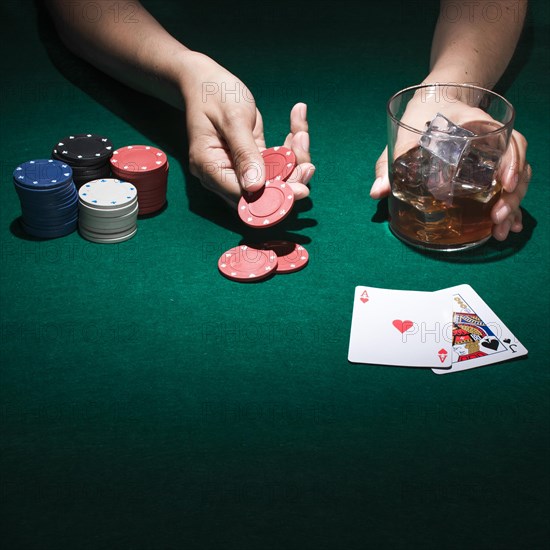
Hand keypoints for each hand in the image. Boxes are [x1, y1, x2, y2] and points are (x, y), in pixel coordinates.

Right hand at [181, 52, 313, 206]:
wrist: (205, 78)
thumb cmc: (214, 93)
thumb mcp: (233, 120)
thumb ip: (245, 154)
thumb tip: (256, 187)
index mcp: (210, 168)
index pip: (244, 196)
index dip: (273, 195)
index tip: (300, 188)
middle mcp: (222, 174)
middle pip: (261, 192)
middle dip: (289, 179)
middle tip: (308, 165)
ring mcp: (237, 167)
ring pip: (273, 178)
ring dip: (294, 160)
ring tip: (301, 131)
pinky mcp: (250, 159)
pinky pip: (275, 163)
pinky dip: (290, 147)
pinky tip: (297, 120)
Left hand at [370, 97, 530, 240]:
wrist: (433, 101)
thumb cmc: (418, 116)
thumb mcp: (402, 136)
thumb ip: (388, 163)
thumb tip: (378, 192)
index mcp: (475, 123)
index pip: (506, 139)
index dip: (511, 161)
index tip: (506, 184)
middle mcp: (492, 137)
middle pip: (516, 164)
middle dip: (513, 195)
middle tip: (497, 218)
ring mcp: (494, 151)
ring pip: (518, 175)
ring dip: (514, 203)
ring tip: (502, 229)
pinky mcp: (491, 164)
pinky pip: (510, 182)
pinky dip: (512, 202)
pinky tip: (510, 223)